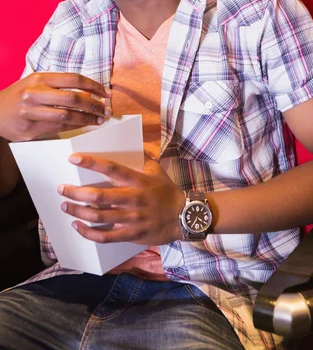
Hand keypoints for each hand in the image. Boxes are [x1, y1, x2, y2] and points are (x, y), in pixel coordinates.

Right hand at [0, 72, 110, 141]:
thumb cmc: (20, 95)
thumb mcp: (36, 83)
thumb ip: (59, 85)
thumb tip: (90, 92)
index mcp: (40, 78)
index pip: (74, 79)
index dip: (94, 86)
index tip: (107, 93)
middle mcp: (34, 93)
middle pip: (73, 98)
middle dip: (94, 105)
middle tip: (107, 110)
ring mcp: (30, 112)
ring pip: (67, 116)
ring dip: (87, 119)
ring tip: (99, 120)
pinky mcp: (29, 129)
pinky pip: (57, 129)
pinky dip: (74, 127)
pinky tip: (83, 126)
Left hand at [58, 155, 184, 245]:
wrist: (184, 216)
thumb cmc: (168, 191)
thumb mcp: (157, 169)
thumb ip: (143, 156)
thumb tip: (134, 142)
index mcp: (138, 180)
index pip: (111, 168)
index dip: (91, 163)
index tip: (73, 158)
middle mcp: (133, 199)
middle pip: (98, 196)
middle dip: (76, 192)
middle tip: (62, 188)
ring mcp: (131, 218)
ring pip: (98, 217)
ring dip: (77, 211)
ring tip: (65, 205)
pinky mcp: (131, 234)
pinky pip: (105, 236)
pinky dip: (87, 232)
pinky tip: (77, 225)